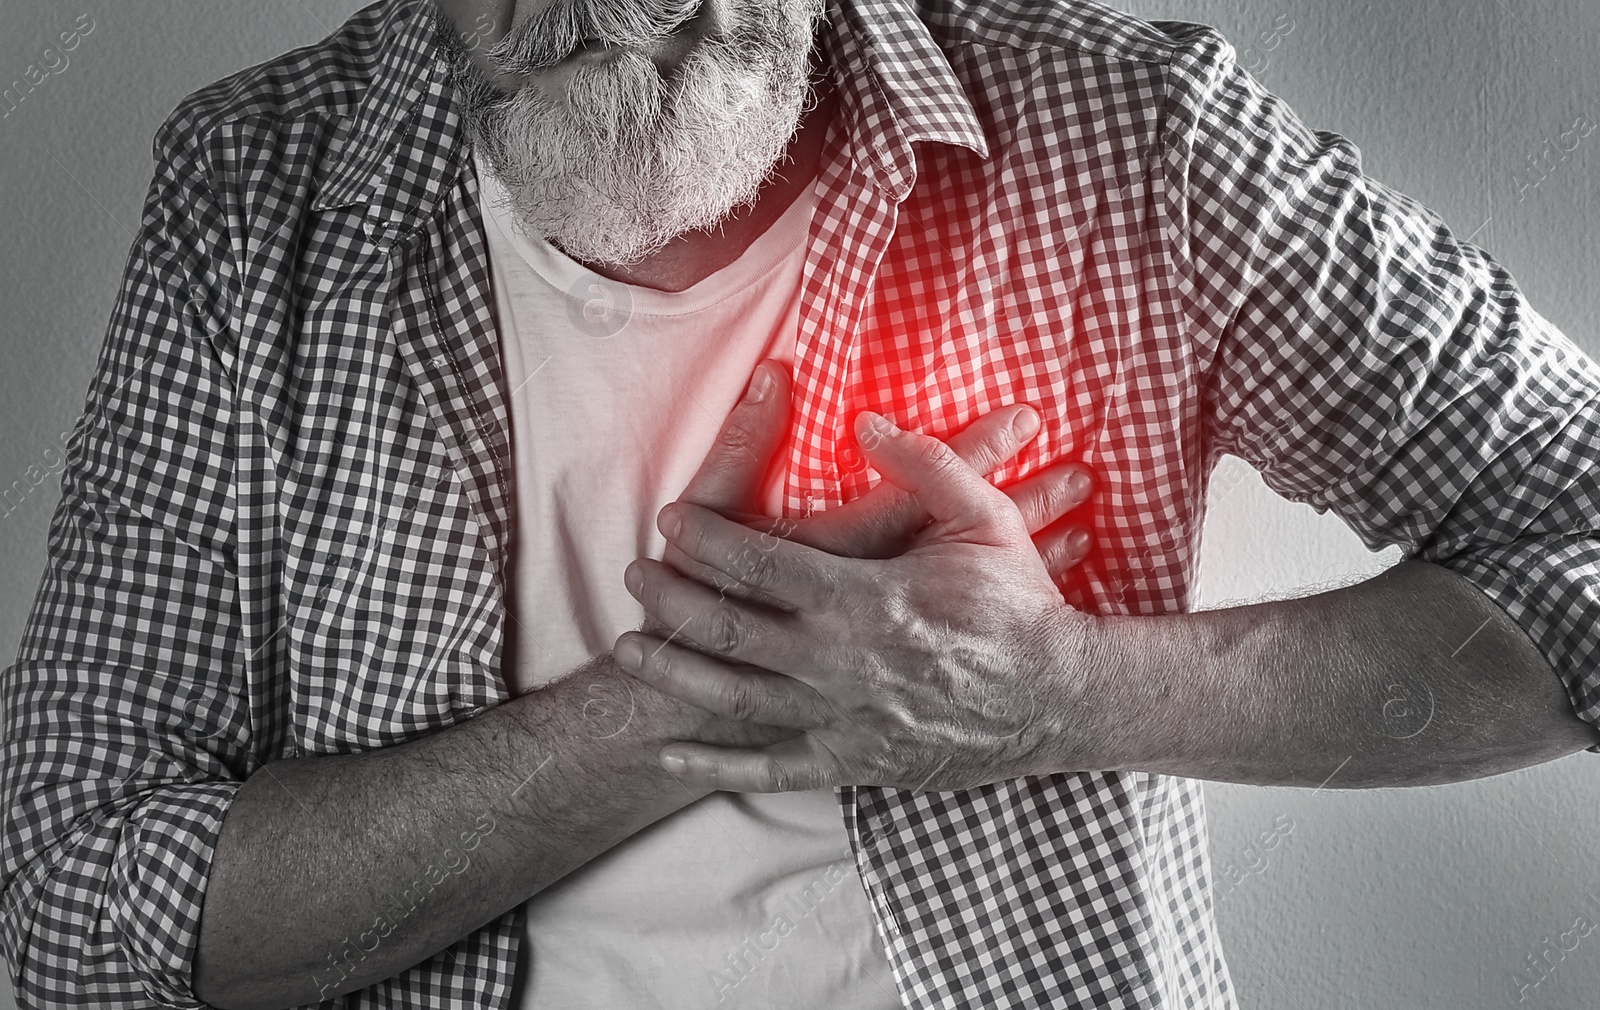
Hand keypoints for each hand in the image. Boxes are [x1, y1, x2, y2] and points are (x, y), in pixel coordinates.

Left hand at [616, 410, 1095, 792]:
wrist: (1063, 699)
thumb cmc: (1021, 605)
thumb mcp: (985, 517)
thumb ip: (924, 462)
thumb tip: (864, 418)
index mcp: (866, 597)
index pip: (760, 564)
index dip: (706, 539)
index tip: (670, 520)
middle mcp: (843, 661)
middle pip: (729, 628)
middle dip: (670, 599)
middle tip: (631, 576)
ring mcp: (845, 717)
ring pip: (735, 696)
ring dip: (673, 671)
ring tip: (627, 648)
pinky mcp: (855, 760)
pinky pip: (771, 769)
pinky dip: (716, 764)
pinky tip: (671, 751)